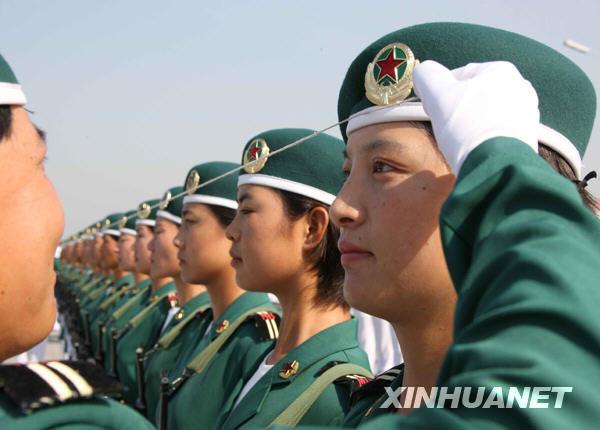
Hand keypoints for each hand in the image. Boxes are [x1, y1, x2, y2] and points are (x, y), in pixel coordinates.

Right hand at [413, 60, 539, 173]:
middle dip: (458, 109)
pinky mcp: (528, 136)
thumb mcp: (437, 95)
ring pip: (487, 114)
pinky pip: (498, 132)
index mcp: (500, 70)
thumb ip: (427, 76)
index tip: (432, 109)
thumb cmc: (468, 126)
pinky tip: (477, 150)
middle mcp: (520, 86)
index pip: (460, 75)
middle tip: (446, 127)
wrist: (497, 166)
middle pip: (475, 95)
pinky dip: (485, 138)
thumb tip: (422, 71)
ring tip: (461, 141)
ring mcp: (527, 113)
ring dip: (471, 125)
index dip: (439, 92)